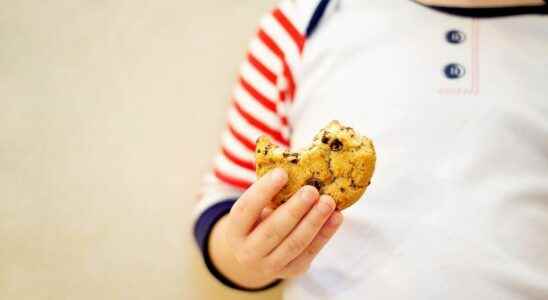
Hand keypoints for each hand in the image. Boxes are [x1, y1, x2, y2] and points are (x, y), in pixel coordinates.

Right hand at [209, 168, 342, 288]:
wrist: (254, 256)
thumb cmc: (258, 219)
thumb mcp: (254, 205)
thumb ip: (267, 187)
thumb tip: (286, 154)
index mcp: (235, 229)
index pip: (247, 208)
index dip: (263, 190)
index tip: (282, 172)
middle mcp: (247, 252)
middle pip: (273, 230)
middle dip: (294, 210)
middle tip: (312, 190)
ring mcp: (270, 265)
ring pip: (294, 244)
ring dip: (314, 222)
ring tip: (329, 202)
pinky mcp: (292, 271)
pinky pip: (310, 252)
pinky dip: (325, 234)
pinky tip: (337, 217)